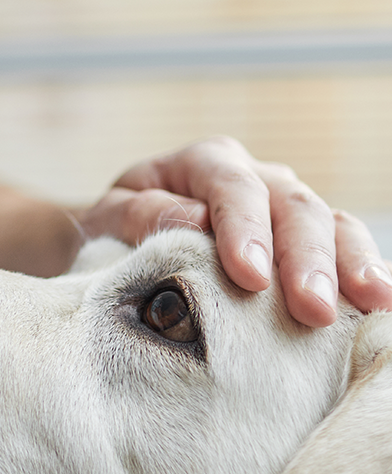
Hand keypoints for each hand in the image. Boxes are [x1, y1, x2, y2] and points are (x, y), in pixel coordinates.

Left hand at [75, 135, 391, 326]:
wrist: (121, 243)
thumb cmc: (115, 233)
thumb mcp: (109, 220)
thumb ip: (140, 215)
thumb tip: (191, 221)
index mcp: (203, 163)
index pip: (231, 187)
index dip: (245, 229)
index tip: (251, 277)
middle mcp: (255, 177)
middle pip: (293, 205)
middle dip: (307, 258)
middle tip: (313, 309)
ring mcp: (286, 207)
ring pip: (331, 223)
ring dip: (351, 264)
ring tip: (373, 303)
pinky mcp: (305, 241)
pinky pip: (344, 248)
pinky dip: (364, 271)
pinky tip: (381, 304)